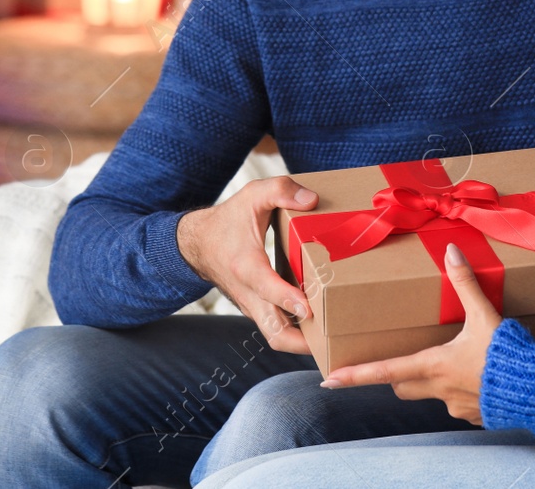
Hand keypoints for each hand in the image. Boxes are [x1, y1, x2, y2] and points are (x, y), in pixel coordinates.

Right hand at [176, 176, 317, 353]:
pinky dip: (297, 333)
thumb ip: (280, 191)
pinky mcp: (257, 310)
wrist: (198, 244)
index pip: (267, 289)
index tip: (309, 307)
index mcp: (246, 266)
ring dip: (304, 342)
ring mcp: (253, 306)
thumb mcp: (252, 195)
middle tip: (334, 339)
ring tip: (336, 339)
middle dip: (303, 342)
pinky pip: (278, 329)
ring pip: (277, 337)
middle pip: (275, 333)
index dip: (288, 299)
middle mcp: (249, 293)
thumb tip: (311, 201)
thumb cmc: (228, 220)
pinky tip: (323, 326)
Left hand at [320, 244, 498, 424]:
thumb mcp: (485, 315)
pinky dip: (460, 390)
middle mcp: (439, 390)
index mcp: (433, 365)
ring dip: (430, 381)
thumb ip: (465, 283)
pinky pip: (458, 402)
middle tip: (396, 360)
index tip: (328, 381)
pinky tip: (477, 375)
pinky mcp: (475, 415)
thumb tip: (451, 251)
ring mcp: (457, 406)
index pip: (384, 372)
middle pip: (401, 386)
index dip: (355, 376)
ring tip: (450, 361)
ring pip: (429, 394)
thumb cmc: (508, 354)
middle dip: (394, 375)